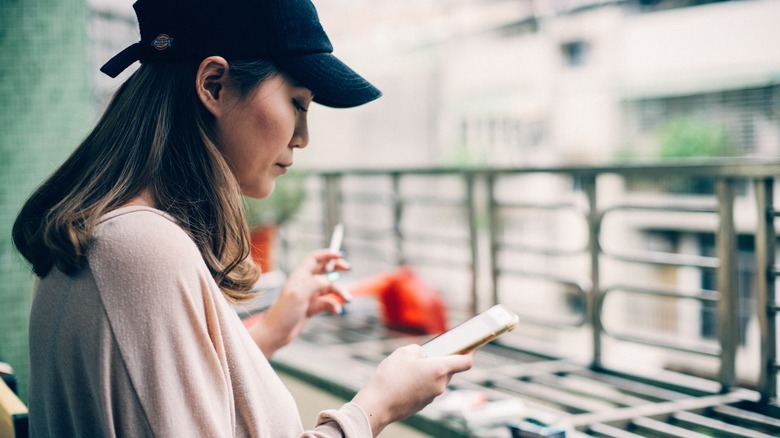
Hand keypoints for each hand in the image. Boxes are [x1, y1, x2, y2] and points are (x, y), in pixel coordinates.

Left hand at [249, 249, 350, 356]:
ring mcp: (310, 295)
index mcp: (300, 276)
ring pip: (330, 288)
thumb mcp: (299, 295)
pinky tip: (337, 312)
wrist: (276, 333)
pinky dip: (335, 306)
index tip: (341, 254)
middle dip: (337, 267)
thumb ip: (315, 284)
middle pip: (324, 269)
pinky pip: (328, 303)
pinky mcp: (313, 307)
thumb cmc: (283, 312)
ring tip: (348, 299)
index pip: (315, 258)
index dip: (327, 254)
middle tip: (348, 268)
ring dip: (340, 292)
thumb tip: (329, 279)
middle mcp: (305, 283)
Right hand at [352, 344, 473, 435]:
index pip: (465, 362)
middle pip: (450, 370)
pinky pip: (428, 389)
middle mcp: (440, 384)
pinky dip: (423, 382)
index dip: (470, 352)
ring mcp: (432, 396)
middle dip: (442, 360)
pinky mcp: (423, 404)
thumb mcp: (404, 353)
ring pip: (438, 380)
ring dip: (430, 372)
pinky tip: (406, 380)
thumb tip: (424, 355)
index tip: (471, 346)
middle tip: (429, 353)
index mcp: (439, 369)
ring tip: (411, 367)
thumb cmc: (390, 377)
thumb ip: (419, 350)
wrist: (377, 405)